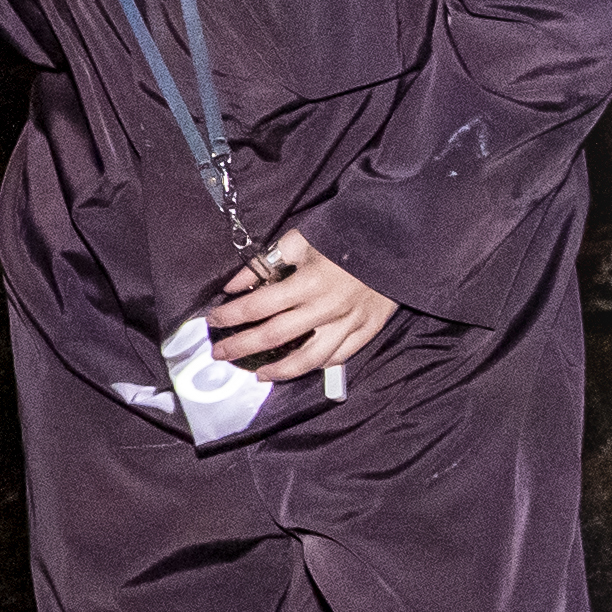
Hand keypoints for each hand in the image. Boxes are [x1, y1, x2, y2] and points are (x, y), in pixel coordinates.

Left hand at [200, 227, 392, 377]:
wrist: (397, 241)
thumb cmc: (344, 237)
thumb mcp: (300, 240)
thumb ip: (265, 263)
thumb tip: (234, 285)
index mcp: (307, 282)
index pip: (257, 306)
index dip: (231, 316)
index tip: (213, 320)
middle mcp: (326, 308)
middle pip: (274, 336)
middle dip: (241, 347)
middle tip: (220, 353)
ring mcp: (348, 323)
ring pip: (308, 359)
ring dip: (279, 371)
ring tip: (259, 375)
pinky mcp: (367, 330)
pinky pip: (338, 357)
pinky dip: (316, 366)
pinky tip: (299, 369)